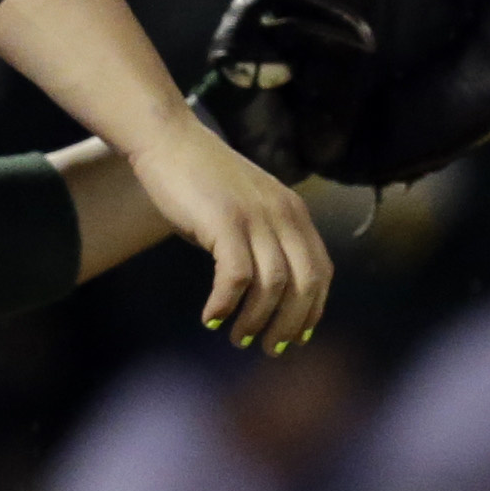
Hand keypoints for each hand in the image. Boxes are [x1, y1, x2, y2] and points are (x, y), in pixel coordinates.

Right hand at [126, 113, 330, 349]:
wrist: (168, 140)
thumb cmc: (199, 179)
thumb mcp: (245, 207)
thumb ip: (262, 236)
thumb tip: (263, 287)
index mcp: (294, 213)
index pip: (321, 272)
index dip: (312, 310)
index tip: (295, 337)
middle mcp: (284, 215)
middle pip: (304, 284)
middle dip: (289, 324)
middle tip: (269, 350)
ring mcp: (255, 218)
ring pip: (272, 285)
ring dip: (256, 320)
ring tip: (237, 338)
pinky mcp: (224, 222)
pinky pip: (235, 277)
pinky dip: (225, 304)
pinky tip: (210, 317)